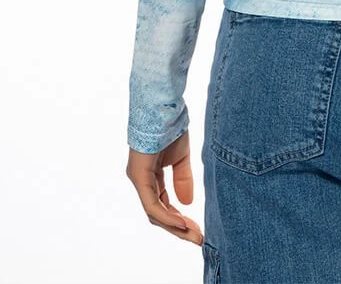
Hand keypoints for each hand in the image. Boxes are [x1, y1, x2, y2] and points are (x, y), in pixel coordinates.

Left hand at [126, 129, 203, 243]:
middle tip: (197, 238)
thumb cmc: (170, 128)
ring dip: (174, 226)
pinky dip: (167, 215)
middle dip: (179, 228)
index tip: (197, 228)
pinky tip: (181, 221)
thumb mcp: (181, 158)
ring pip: (155, 213)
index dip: (180, 218)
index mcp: (151, 176)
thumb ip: (183, 180)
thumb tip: (187, 203)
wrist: (164, 108)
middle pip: (159, 213)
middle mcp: (142, 181)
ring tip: (192, 234)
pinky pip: (152, 204)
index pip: (164, 205)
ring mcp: (138, 179)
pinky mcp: (139, 176)